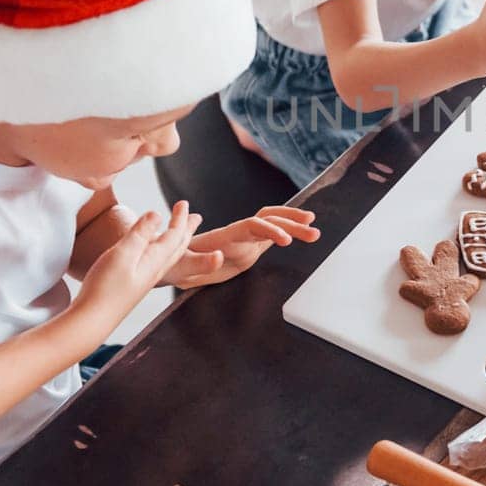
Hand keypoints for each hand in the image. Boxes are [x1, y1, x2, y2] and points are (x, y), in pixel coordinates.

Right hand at [77, 202, 199, 317]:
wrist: (92, 320)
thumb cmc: (105, 287)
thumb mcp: (122, 254)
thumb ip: (140, 234)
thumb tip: (157, 214)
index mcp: (155, 261)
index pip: (174, 235)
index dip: (180, 218)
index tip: (183, 202)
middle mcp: (155, 271)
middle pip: (177, 247)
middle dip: (186, 230)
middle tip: (197, 217)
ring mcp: (145, 280)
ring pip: (169, 256)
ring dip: (177, 241)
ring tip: (181, 233)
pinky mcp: (134, 286)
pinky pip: (157, 264)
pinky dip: (163, 253)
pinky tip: (154, 256)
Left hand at [164, 206, 319, 287]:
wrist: (170, 262)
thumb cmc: (173, 264)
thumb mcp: (182, 266)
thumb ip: (200, 261)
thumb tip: (219, 257)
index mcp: (224, 235)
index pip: (252, 225)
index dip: (270, 230)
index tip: (285, 241)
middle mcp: (237, 233)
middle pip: (268, 219)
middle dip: (290, 221)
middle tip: (311, 227)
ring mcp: (244, 240)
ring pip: (273, 225)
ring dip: (294, 226)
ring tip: (315, 232)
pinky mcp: (248, 248)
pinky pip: (271, 236)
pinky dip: (288, 234)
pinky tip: (302, 236)